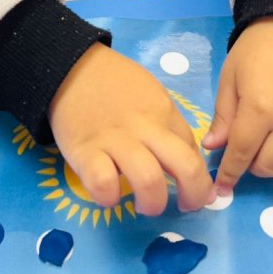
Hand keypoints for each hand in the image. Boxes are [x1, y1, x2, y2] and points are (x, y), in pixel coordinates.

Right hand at [48, 42, 213, 215]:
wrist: (71, 66)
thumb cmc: (114, 83)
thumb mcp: (151, 94)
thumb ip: (168, 124)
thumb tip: (185, 159)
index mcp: (163, 113)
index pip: (194, 152)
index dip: (201, 178)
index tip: (197, 192)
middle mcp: (145, 128)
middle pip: (185, 167)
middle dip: (193, 195)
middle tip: (184, 207)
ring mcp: (114, 140)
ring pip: (148, 180)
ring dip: (153, 203)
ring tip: (144, 205)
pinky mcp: (84, 151)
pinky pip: (103, 183)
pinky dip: (109, 197)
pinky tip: (108, 195)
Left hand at [202, 17, 272, 193]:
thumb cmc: (255, 52)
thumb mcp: (230, 80)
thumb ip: (223, 117)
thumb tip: (212, 148)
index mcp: (260, 109)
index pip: (242, 155)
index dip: (229, 174)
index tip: (222, 187)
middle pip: (271, 167)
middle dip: (254, 166)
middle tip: (250, 151)